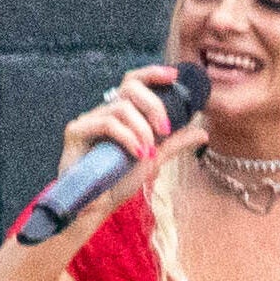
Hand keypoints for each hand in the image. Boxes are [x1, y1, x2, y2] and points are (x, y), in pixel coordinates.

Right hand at [53, 65, 196, 190]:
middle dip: (153, 105)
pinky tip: (137, 154)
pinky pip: (107, 123)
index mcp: (122, 115)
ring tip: (147, 153)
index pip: (135, 83)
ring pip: (122, 108)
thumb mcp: (155, 159)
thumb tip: (204, 133)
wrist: (98, 207)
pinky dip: (127, 137)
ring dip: (142, 130)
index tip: (174, 76)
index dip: (153, 74)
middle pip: (130, 87)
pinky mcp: (76, 131)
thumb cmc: (120, 181)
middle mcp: (105, 112)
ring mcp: (89, 120)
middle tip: (165, 129)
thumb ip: (175, 143)